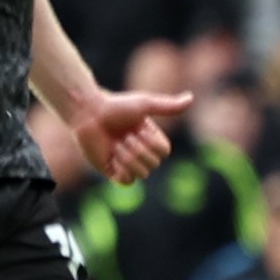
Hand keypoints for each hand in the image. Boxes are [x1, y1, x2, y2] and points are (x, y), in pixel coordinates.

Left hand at [68, 88, 190, 185]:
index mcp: (150, 138)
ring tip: (115, 145)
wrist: (88, 113)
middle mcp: (140, 151)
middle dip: (138, 149)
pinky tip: (113, 157)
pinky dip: (122, 171)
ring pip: (142, 174)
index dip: (152, 143)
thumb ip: (168, 106)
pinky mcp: (111, 171)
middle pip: (154, 164)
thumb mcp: (145, 104)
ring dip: (128, 158)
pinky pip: (127, 182)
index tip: (138, 129)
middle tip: (123, 136)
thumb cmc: (116, 106)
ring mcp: (126, 163)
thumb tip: (191, 98)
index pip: (164, 152)